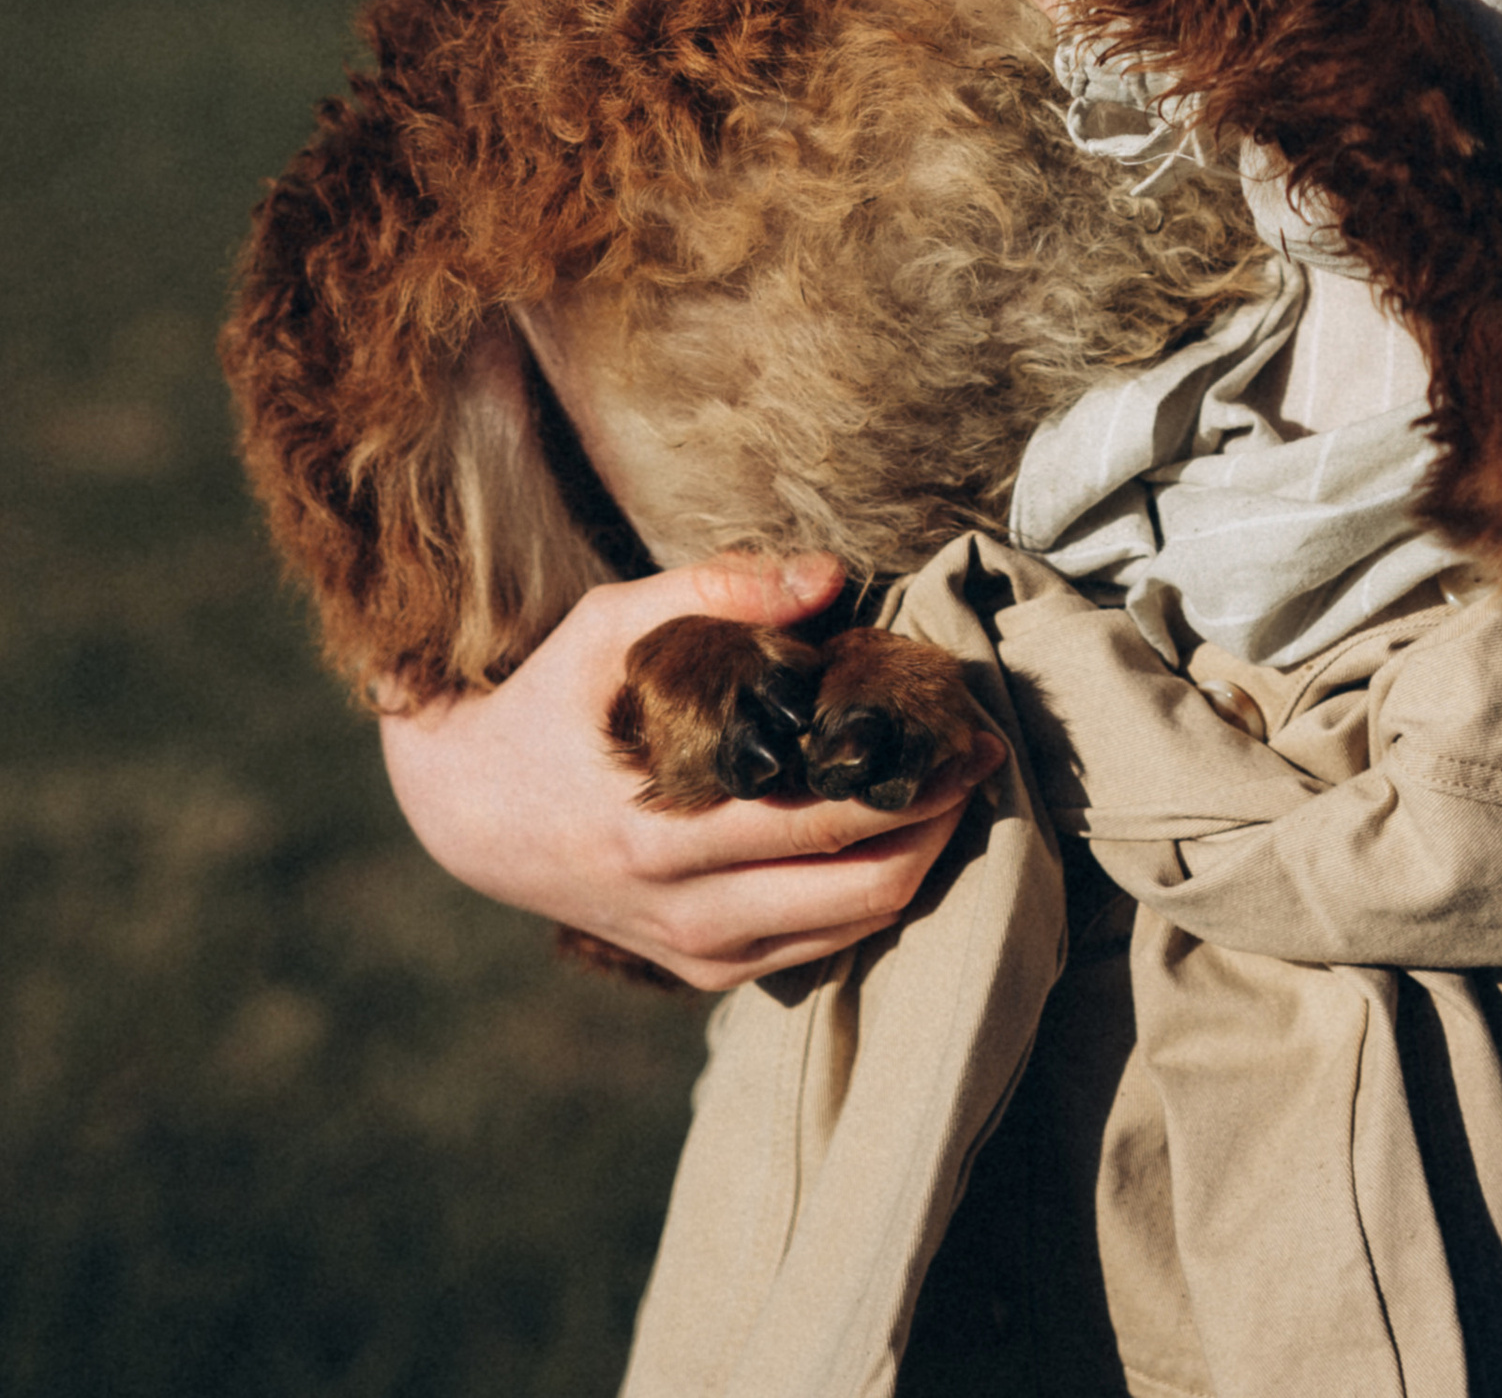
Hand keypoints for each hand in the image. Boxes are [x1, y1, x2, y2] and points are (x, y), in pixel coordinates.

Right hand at [376, 556, 1003, 991]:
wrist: (472, 811)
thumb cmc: (557, 700)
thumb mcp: (615, 623)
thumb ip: (720, 592)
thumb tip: (831, 578)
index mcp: (667, 832)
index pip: (832, 820)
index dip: (918, 776)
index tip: (970, 722)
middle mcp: (687, 912)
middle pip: (863, 885)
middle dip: (940, 819)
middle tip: (980, 754)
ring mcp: (698, 954)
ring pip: (853, 927)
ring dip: (919, 860)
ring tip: (951, 787)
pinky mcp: (704, 971)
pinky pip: (818, 946)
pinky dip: (870, 895)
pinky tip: (894, 831)